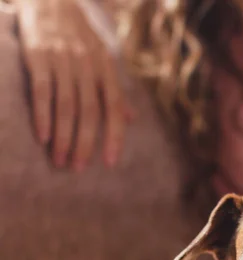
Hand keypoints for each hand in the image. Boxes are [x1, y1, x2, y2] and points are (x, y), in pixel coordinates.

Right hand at [17, 0, 131, 169]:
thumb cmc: (78, 36)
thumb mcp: (103, 59)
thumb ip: (115, 90)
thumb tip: (131, 120)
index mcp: (106, 69)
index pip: (114, 109)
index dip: (114, 137)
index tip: (109, 163)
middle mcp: (88, 66)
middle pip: (90, 112)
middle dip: (85, 143)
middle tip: (77, 168)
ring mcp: (63, 59)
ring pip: (67, 105)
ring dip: (63, 137)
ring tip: (59, 160)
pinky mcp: (38, 54)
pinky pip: (42, 90)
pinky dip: (43, 115)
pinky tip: (42, 137)